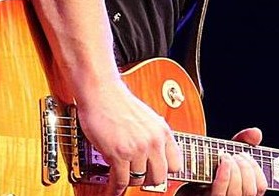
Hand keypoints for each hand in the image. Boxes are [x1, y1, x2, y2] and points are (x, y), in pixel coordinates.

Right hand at [76, 80, 181, 195]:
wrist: (102, 92)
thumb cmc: (120, 102)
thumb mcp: (147, 117)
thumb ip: (153, 135)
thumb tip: (156, 156)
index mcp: (162, 131)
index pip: (176, 164)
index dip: (166, 171)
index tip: (158, 174)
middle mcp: (153, 141)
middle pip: (159, 177)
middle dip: (148, 181)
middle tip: (140, 179)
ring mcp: (137, 148)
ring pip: (138, 180)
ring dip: (129, 180)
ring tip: (122, 176)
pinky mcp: (118, 154)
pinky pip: (120, 181)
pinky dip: (115, 189)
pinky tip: (112, 190)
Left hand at [210, 127, 267, 195]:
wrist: (182, 173)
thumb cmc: (206, 163)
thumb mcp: (226, 150)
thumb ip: (242, 141)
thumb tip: (257, 133)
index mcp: (243, 189)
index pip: (261, 187)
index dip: (257, 170)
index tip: (244, 154)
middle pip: (250, 190)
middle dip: (245, 168)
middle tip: (235, 155)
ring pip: (236, 193)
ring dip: (234, 170)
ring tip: (225, 156)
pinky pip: (219, 193)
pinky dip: (224, 176)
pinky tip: (221, 162)